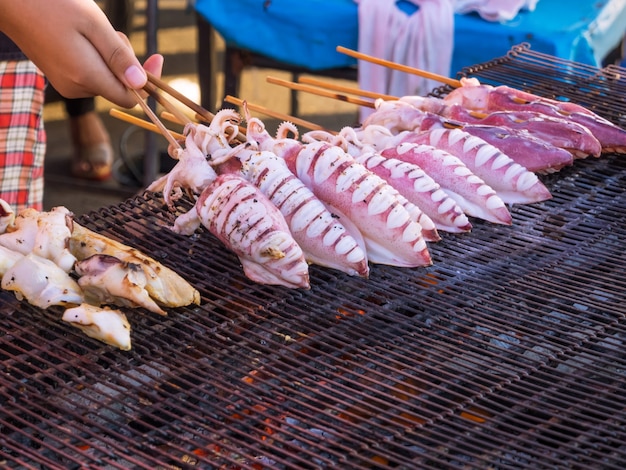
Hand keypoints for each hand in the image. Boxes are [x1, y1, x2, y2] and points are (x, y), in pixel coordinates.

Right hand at [0, 0, 163, 107]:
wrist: (10, 1)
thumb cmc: (53, 5)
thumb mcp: (94, 25)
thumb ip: (119, 57)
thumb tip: (141, 84)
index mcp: (86, 78)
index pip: (130, 98)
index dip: (148, 83)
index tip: (157, 57)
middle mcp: (76, 88)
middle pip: (119, 87)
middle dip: (127, 63)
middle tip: (115, 33)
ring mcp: (66, 84)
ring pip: (105, 79)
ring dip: (112, 58)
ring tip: (97, 31)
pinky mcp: (60, 77)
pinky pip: (91, 73)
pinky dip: (98, 58)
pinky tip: (86, 37)